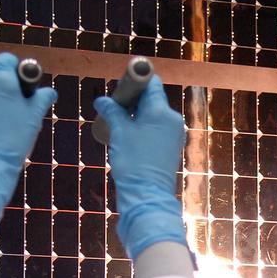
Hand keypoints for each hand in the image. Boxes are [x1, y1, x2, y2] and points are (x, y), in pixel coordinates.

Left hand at [0, 53, 56, 243]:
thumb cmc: (13, 138)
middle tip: (17, 105)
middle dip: (5, 82)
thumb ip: (41, 98)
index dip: (19, 71)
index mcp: (0, 78)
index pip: (8, 60)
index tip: (26, 89)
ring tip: (3, 119)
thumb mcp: (33, 117)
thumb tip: (49, 91)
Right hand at [94, 76, 187, 259]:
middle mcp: (172, 119)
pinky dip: (143, 126)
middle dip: (133, 99)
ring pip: (153, 114)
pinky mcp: (171, 146)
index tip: (119, 84)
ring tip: (117, 122)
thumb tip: (102, 101)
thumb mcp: (119, 132)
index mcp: (162, 111)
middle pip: (152, 99)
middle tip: (113, 105)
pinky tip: (127, 135)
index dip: (135, 81)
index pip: (151, 84)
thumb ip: (112, 112)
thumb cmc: (134, 162)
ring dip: (136, 114)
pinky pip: (156, 128)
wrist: (147, 196)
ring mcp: (174, 134)